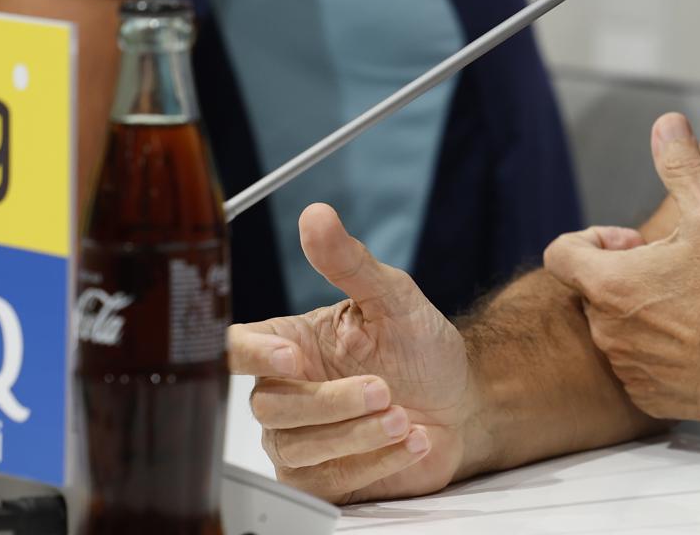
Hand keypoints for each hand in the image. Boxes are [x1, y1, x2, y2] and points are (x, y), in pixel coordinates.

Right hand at [227, 204, 476, 502]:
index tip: (292, 358)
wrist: (463, 404)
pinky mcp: (323, 479)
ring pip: (298, 449)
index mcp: (289, 343)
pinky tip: (413, 441)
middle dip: (331, 402)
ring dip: (356, 434)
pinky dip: (374, 462)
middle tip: (383, 389)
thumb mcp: (394, 298)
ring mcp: (299, 440)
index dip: (252, 356)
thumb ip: (351, 262)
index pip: (236, 349)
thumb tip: (317, 216)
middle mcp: (285, 393)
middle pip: (271, 406)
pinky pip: (328, 482)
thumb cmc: (422, 348)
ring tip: (404, 417)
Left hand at [544, 114, 699, 424]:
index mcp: (609, 283)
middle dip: (624, 276)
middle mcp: (605, 329)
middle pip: (592, 291)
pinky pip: (636, 368)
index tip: (631, 244)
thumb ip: (681, 167)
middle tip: (672, 271)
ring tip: (690, 306)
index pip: (560, 253)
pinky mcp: (645, 397)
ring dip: (640, 314)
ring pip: (616, 330)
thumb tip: (666, 123)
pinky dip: (656, 353)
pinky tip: (696, 342)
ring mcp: (624, 367)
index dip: (592, 240)